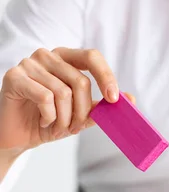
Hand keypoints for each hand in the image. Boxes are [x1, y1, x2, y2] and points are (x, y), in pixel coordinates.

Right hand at [0, 47, 134, 153]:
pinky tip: (42, 121)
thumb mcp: (78, 115)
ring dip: (64, 118)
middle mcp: (47, 56)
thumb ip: (100, 106)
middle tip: (76, 127)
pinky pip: (45, 98)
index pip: (92, 57)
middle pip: (80, 81)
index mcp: (65, 58)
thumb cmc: (48, 121)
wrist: (17, 136)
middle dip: (82, 111)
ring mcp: (29, 64)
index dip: (106, 76)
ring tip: (56, 126)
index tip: (114, 99)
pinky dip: (48, 117)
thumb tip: (130, 99)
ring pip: (63, 93)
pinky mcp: (14, 77)